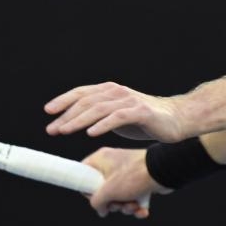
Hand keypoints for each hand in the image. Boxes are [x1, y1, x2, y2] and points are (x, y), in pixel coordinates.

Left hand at [44, 81, 186, 141]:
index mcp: (110, 91)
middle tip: (52, 129)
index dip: (64, 100)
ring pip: (98, 108)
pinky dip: (103, 125)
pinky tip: (91, 133)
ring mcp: (129, 101)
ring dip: (79, 120)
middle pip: (86, 101)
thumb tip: (76, 122)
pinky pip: (118, 118)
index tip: (48, 111)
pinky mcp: (141, 112)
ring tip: (65, 130)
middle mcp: (117, 92)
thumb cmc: (146, 119)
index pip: (82, 93)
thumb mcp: (117, 116)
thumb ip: (99, 115)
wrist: (177, 119)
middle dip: (67, 115)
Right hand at [82, 147, 172, 218]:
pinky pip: (132, 196)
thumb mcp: (108, 191)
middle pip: (103, 190)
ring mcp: (127, 172)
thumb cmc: (134, 176)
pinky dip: (136, 205)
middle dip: (112, 203)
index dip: (87, 189)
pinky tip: (142, 210)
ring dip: (125, 206)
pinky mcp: (139, 180)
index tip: (95, 198)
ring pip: (119, 196)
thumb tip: (100, 210)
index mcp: (102, 159)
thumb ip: (97, 202)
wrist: (164, 171)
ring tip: (133, 206)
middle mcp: (113, 164)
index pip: (84, 173)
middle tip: (117, 204)